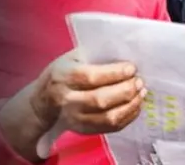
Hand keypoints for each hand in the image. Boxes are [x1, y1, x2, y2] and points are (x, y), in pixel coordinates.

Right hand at [0, 50, 144, 160]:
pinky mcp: (84, 130)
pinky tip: (135, 105)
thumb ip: (93, 55)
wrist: (43, 102)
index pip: (91, 77)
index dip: (114, 73)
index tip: (131, 68)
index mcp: (62, 76)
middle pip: (101, 99)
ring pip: (108, 117)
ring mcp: (75, 118)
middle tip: (139, 81)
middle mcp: (67, 100)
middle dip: (125, 90)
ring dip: (130, 105)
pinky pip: (110, 128)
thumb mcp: (70, 58)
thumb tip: (124, 54)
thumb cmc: (62, 74)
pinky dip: (128, 117)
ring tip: (141, 92)